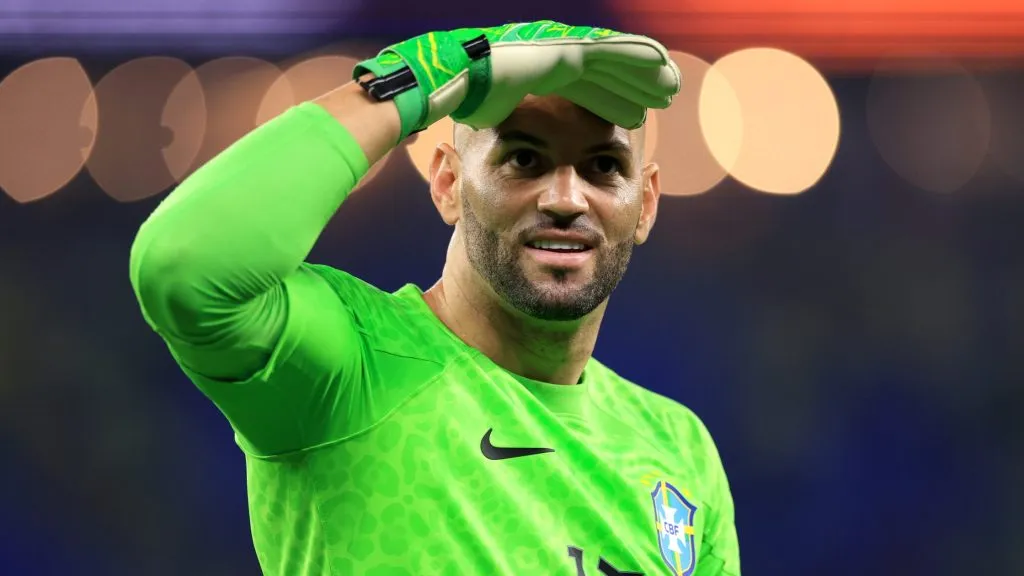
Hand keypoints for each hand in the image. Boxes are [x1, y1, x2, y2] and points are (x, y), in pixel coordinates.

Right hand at [353, 21, 680, 140]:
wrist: (454, 84)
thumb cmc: (467, 105)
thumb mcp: (499, 122)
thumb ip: (518, 127)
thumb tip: (518, 152)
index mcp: (540, 74)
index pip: (585, 88)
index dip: (611, 99)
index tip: (635, 113)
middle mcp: (555, 58)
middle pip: (606, 72)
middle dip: (635, 84)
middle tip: (665, 96)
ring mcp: (561, 49)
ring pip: (615, 61)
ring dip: (645, 73)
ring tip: (672, 85)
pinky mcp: (567, 48)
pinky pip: (611, 53)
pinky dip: (638, 59)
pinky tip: (662, 66)